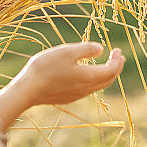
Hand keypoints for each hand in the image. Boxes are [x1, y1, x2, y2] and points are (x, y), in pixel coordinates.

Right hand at [0, 42, 124, 130]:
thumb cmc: (47, 67)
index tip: (118, 50)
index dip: (117, 60)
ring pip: (98, 86)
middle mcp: (86, 89)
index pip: (112, 70)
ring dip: (105, 74)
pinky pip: (87, 89)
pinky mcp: (67, 97)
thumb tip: (101, 49)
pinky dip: (94, 80)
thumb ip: (87, 49)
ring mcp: (77, 95)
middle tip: (118, 57)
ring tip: (106, 65)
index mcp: (89, 77)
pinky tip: (86, 74)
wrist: (28, 90)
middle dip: (115, 68)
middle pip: (108, 80)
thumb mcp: (68, 51)